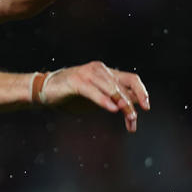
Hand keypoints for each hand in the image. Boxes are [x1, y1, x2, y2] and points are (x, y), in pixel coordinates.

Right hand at [34, 62, 149, 132]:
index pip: (131, 79)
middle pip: (123, 87)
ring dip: (122, 105)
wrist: (44, 90)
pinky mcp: (76, 81)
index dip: (141, 92)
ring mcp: (88, 74)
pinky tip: (112, 109)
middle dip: (131, 106)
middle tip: (133, 121)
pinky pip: (94, 91)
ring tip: (128, 118)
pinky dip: (104, 100)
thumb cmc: (70, 95)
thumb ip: (112, 99)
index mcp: (107, 72)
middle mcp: (100, 70)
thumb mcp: (96, 98)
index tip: (146, 107)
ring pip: (112, 89)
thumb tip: (132, 107)